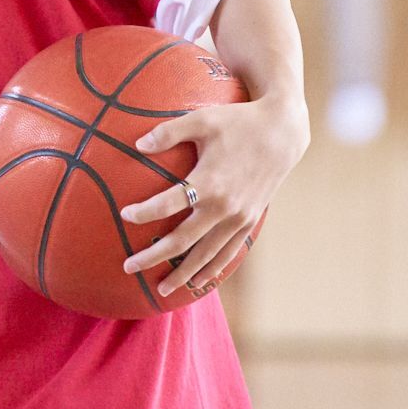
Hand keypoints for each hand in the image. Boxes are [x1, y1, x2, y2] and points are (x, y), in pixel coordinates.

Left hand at [118, 92, 308, 298]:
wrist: (282, 132)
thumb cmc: (238, 122)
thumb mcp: (201, 119)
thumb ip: (168, 132)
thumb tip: (137, 144)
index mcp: (209, 181)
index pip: (168, 204)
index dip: (144, 212)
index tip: (125, 215)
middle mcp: (224, 206)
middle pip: (183, 240)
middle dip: (154, 256)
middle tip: (128, 266)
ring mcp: (239, 217)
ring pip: (206, 254)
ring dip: (183, 272)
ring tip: (162, 289)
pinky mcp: (249, 221)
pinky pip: (229, 252)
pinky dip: (213, 269)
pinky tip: (199, 281)